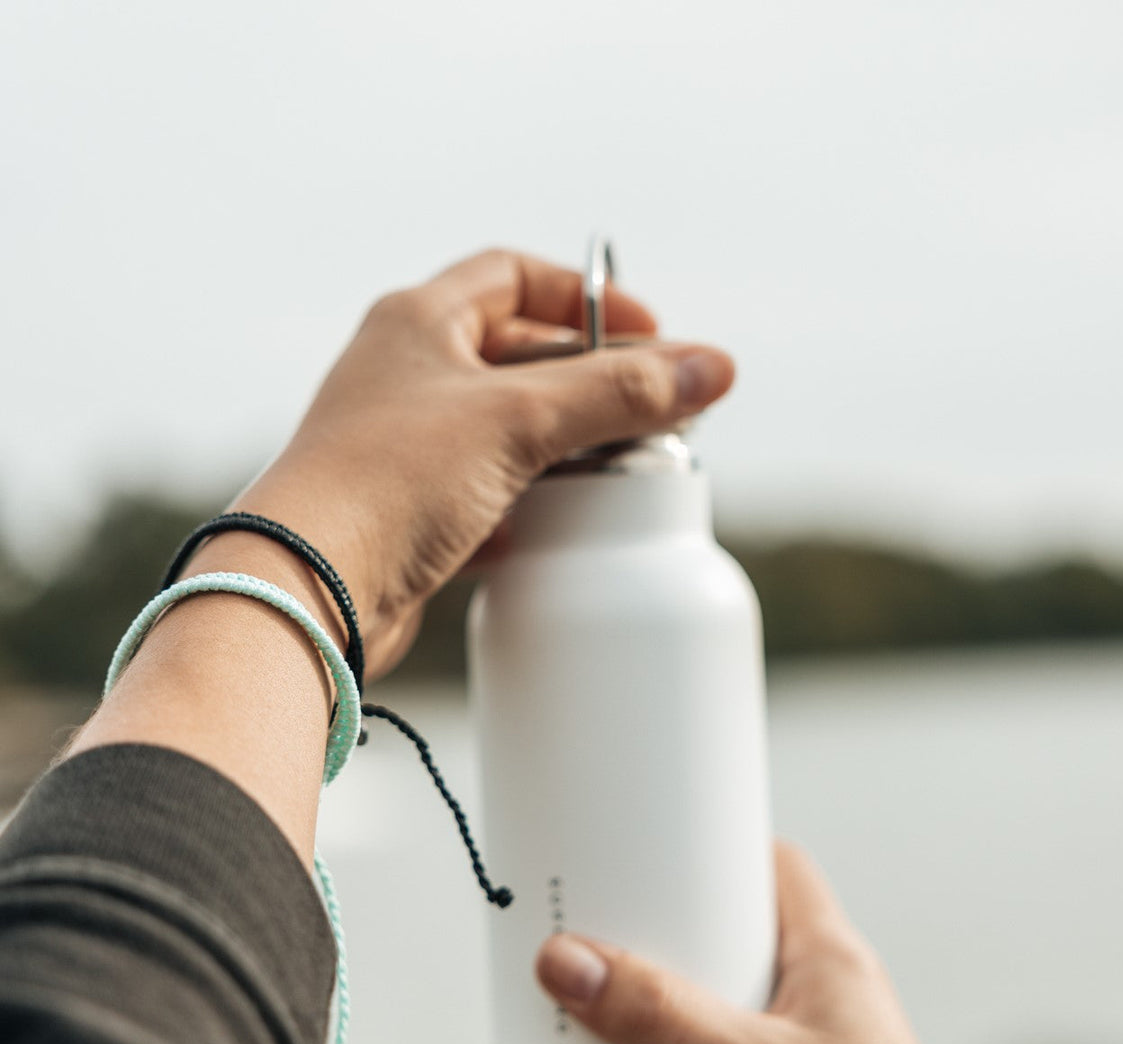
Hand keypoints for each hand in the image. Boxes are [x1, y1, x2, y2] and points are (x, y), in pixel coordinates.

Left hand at [235, 249, 734, 678]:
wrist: (308, 589)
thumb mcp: (520, 420)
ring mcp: (403, 447)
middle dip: (588, 379)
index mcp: (417, 322)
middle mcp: (405, 376)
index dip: (584, 297)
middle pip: (517, 357)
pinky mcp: (407, 513)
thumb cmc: (391, 481)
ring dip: (561, 445)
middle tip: (651, 407)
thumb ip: (620, 392)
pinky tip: (557, 522)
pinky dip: (526, 501)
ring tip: (619, 468)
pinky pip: (483, 493)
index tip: (648, 329)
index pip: (512, 276)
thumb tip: (715, 368)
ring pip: (503, 431)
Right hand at [535, 841, 984, 1043]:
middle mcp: (825, 994)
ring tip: (627, 1020)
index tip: (651, 851)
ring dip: (682, 1005)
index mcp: (830, 955)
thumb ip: (667, 1019)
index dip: (712, 850)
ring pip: (730, 997)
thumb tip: (580, 966)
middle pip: (734, 932)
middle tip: (618, 944)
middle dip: (677, 938)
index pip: (771, 864)